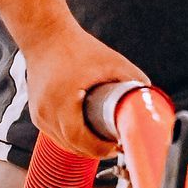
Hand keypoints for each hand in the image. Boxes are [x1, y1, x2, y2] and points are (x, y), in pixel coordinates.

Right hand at [23, 24, 148, 158]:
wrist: (45, 36)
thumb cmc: (76, 47)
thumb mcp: (110, 61)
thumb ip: (133, 78)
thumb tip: (150, 97)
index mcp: (62, 102)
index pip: (81, 141)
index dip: (102, 149)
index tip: (118, 146)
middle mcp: (46, 112)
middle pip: (74, 147)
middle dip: (96, 151)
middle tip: (116, 146)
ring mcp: (39, 115)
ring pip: (65, 145)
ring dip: (84, 148)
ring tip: (105, 142)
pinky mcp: (37, 114)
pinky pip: (57, 136)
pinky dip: (72, 139)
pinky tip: (88, 137)